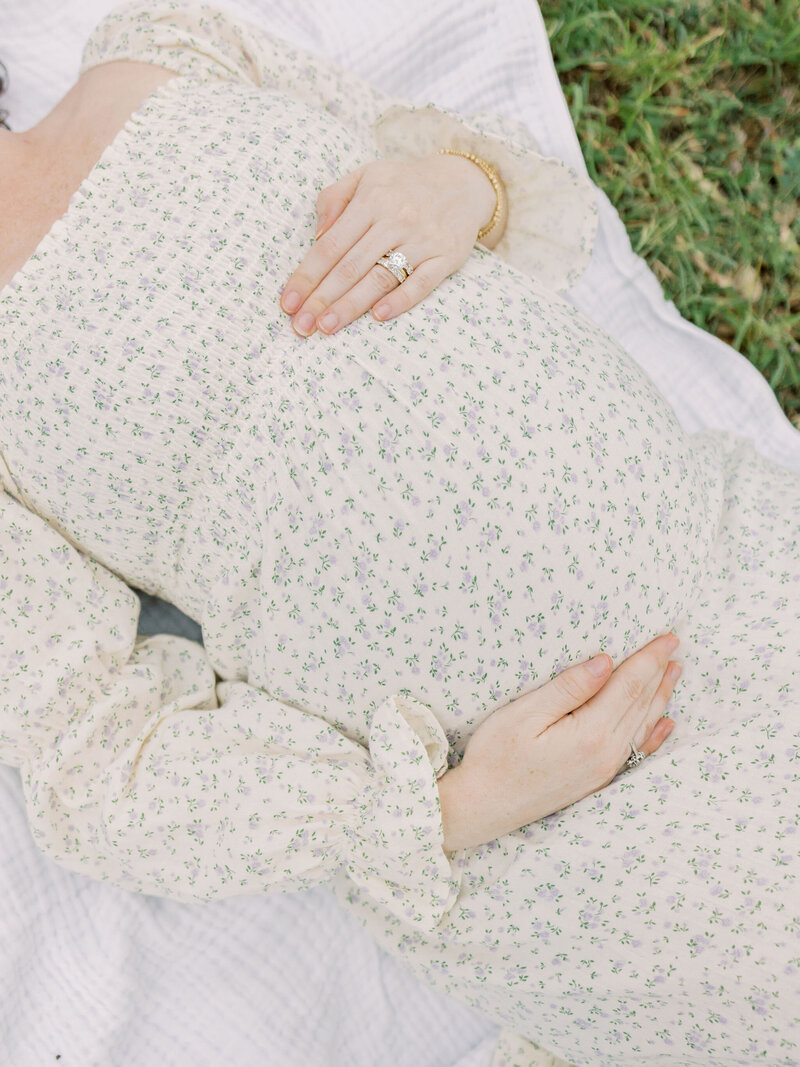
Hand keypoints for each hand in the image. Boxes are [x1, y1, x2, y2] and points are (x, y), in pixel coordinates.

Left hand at [279, 153, 496, 336]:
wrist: (463, 183)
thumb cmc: (405, 185)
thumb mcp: (366, 176)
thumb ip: (335, 198)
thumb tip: (317, 234)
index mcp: (371, 200)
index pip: (331, 245)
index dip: (307, 275)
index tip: (288, 302)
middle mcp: (395, 220)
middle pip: (351, 266)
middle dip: (322, 298)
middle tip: (301, 325)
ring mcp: (422, 240)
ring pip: (380, 277)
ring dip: (351, 306)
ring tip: (327, 327)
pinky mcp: (446, 257)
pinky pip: (422, 283)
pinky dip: (400, 300)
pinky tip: (378, 316)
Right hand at [437, 633, 680, 851]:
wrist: (482, 808)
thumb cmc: (495, 757)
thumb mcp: (525, 714)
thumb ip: (569, 688)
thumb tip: (605, 662)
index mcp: (591, 733)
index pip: (629, 686)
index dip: (649, 659)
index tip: (667, 636)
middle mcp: (606, 754)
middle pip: (640, 704)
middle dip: (659, 672)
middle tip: (674, 644)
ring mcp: (603, 770)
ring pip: (642, 725)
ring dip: (660, 696)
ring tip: (674, 672)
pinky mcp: (595, 780)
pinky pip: (636, 751)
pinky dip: (654, 733)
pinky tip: (665, 724)